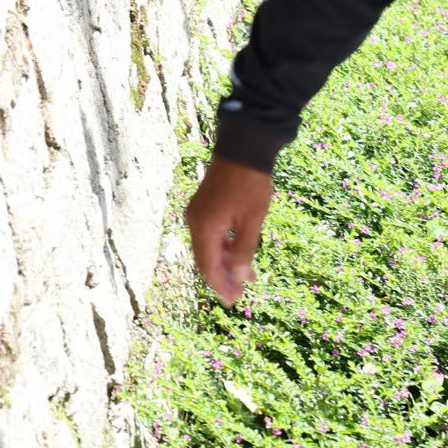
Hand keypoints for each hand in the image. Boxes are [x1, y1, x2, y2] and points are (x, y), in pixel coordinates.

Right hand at [183, 157, 274, 306]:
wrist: (245, 146)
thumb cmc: (251, 183)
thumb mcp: (253, 219)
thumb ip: (244, 249)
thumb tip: (237, 276)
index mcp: (203, 227)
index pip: (207, 266)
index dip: (220, 285)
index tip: (232, 301)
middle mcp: (195, 221)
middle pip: (206, 258)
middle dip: (223, 276)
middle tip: (239, 295)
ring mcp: (198, 212)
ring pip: (210, 246)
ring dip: (226, 261)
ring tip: (246, 277)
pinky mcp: (206, 205)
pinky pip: (213, 233)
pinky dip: (226, 245)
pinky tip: (241, 252)